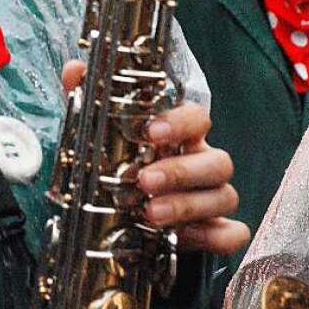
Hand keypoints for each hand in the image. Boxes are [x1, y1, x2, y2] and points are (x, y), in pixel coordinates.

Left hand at [61, 60, 249, 255]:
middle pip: (218, 161)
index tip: (151, 132)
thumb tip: (75, 69)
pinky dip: (212, 238)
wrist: (125, 215)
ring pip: (226, 197)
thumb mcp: (102, 133)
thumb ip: (91, 99)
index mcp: (181, 136)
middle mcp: (203, 163)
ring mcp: (213, 198)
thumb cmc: (124, 164)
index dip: (180, 123)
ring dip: (188, 206)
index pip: (197, 119)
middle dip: (182, 171)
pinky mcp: (216, 233)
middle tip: (144, 181)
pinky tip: (180, 239)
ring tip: (150, 213)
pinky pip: (233, 236)